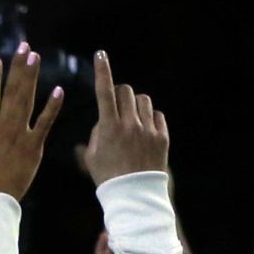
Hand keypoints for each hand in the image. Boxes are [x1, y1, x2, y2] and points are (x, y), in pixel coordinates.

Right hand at [0, 49, 63, 202]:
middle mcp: (4, 127)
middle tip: (24, 47)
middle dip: (18, 67)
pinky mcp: (35, 148)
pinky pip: (45, 124)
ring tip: (36, 57)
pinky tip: (59, 90)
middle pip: (12, 91)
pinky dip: (53, 107)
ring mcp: (20, 136)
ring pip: (28, 101)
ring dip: (32, 77)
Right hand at [79, 51, 169, 183]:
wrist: (134, 198)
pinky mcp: (162, 138)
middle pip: (126, 90)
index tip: (100, 55)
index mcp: (109, 127)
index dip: (101, 70)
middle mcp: (130, 124)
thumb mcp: (91, 158)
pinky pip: (158, 116)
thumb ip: (95, 135)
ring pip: (143, 101)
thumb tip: (102, 123)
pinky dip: (151, 119)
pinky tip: (146, 131)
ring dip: (136, 105)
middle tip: (118, 106)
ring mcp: (148, 130)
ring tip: (133, 121)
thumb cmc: (108, 179)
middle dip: (120, 93)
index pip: (104, 91)